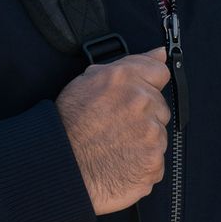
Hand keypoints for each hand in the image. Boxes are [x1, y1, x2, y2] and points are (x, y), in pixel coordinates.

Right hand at [55, 47, 171, 214]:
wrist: (60, 167)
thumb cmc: (69, 125)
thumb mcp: (89, 80)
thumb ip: (130, 64)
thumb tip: (160, 53)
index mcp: (125, 79)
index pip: (159, 73)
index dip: (148, 85)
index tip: (137, 97)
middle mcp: (142, 103)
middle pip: (160, 106)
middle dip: (145, 115)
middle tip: (117, 126)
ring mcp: (151, 135)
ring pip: (159, 134)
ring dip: (144, 139)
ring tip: (115, 146)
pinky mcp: (153, 163)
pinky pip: (156, 162)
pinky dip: (142, 164)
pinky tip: (121, 163)